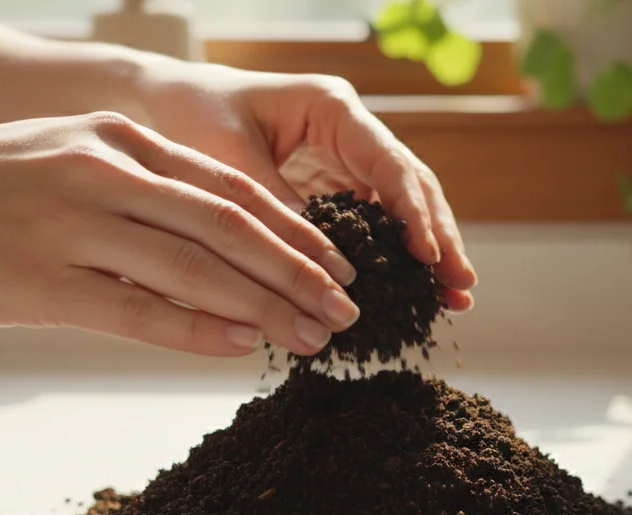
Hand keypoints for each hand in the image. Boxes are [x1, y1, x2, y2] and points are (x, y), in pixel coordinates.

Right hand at [0, 111, 360, 356]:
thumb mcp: (68, 159)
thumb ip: (139, 193)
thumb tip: (213, 246)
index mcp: (118, 140)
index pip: (232, 189)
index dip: (296, 232)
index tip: (338, 265)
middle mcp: (106, 174)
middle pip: (232, 228)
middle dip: (301, 274)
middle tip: (346, 309)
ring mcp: (76, 227)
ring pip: (198, 270)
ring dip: (266, 308)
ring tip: (312, 336)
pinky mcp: (45, 283)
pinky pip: (141, 311)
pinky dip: (200, 330)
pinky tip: (241, 346)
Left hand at [135, 64, 477, 311]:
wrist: (169, 101)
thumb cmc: (194, 115)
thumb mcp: (228, 160)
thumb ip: (275, 207)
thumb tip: (320, 266)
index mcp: (334, 108)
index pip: (390, 163)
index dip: (414, 212)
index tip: (429, 257)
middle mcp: (352, 131)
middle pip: (412, 185)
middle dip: (439, 236)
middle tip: (461, 284)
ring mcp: (349, 158)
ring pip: (402, 206)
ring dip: (427, 251)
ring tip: (453, 297)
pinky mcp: (337, 186)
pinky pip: (374, 221)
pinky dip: (393, 256)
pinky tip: (412, 292)